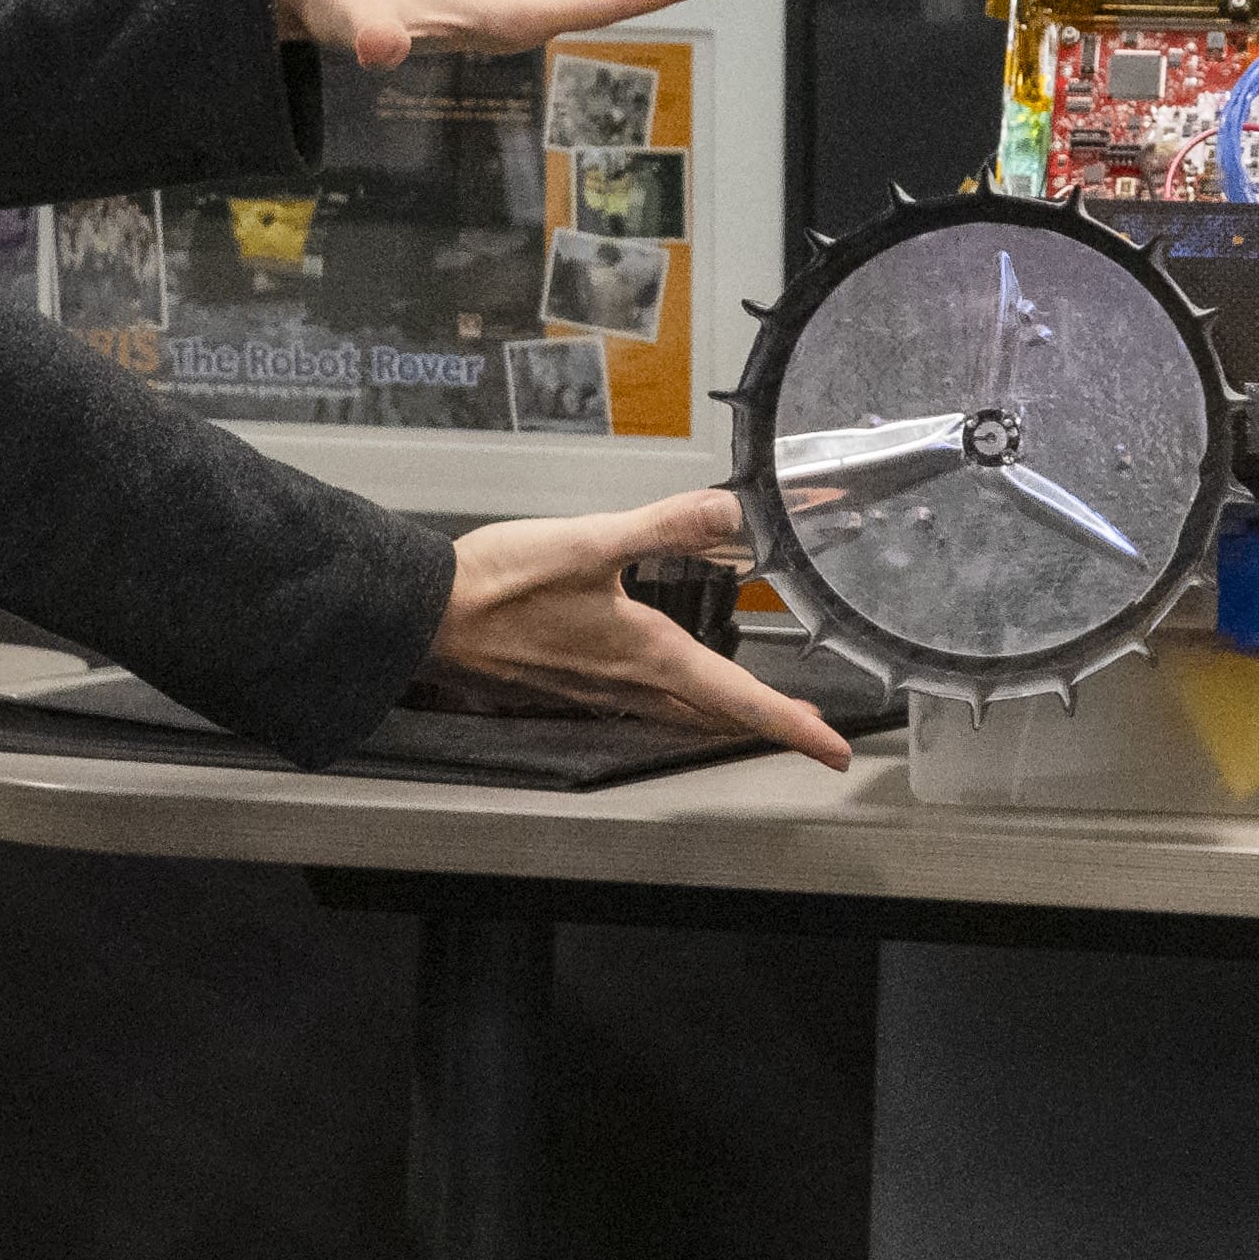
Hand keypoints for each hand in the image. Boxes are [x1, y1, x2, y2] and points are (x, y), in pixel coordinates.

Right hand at [430, 487, 850, 768]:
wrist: (426, 617)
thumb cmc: (501, 584)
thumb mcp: (590, 541)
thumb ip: (665, 526)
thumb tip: (732, 511)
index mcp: (647, 656)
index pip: (736, 699)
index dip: (791, 725)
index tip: (832, 748)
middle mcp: (628, 686)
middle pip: (713, 717)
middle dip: (765, 726)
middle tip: (808, 733)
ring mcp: (597, 693)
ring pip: (677, 716)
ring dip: (721, 717)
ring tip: (754, 712)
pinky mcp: (570, 687)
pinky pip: (641, 707)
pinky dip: (675, 705)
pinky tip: (669, 688)